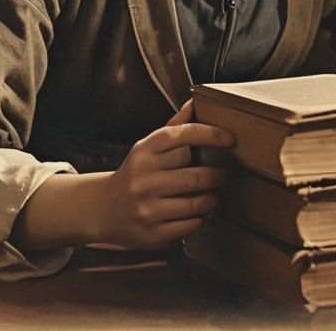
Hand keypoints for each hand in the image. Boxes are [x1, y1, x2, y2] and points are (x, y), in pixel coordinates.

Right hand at [97, 99, 234, 249]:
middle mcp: (143, 178)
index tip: (231, 140)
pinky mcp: (152, 233)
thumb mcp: (148, 147)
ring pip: (196, 202)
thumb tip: (194, 101)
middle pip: (196, 174)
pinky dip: (201, 218)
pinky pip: (190, 224)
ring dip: (212, 198)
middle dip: (219, 174)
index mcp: (144, 150)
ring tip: (214, 194)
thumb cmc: (136, 172)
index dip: (211, 135)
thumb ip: (174, 127)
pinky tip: (200, 212)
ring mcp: (147, 207)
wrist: (104, 209)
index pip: (184, 136)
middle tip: (227, 173)